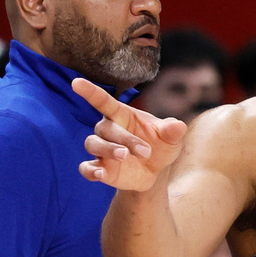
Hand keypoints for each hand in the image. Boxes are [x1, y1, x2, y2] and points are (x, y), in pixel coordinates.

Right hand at [72, 78, 186, 190]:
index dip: (90, 92)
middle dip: (125, 139)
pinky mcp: (100, 168)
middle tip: (146, 151)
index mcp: (122, 115)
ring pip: (93, 144)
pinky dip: (90, 170)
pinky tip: (99, 173)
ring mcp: (102, 149)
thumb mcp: (171, 138)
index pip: (103, 101)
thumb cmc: (161, 145)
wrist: (156, 170)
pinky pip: (86, 168)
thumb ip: (172, 130)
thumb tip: (178, 126)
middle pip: (106, 128)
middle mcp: (108, 130)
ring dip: (108, 150)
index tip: (77, 82)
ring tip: (124, 157)